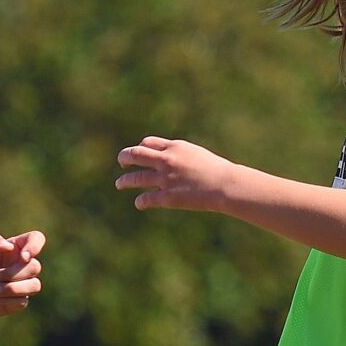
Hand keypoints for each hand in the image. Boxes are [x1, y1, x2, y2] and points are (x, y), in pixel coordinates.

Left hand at [0, 231, 45, 321]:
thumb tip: (10, 247)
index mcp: (13, 249)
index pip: (36, 239)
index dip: (35, 246)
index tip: (23, 256)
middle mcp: (20, 265)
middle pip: (35, 267)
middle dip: (15, 273)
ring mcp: (20, 284)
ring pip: (35, 285)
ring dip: (13, 288)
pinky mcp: (16, 301)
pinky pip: (23, 301)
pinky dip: (7, 300)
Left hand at [116, 136, 239, 211]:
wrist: (225, 185)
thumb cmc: (215, 170)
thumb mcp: (195, 154)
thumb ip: (178, 155)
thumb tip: (166, 157)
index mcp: (174, 147)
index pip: (147, 143)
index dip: (140, 148)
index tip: (138, 154)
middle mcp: (166, 160)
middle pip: (134, 155)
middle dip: (124, 158)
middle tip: (122, 163)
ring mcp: (165, 179)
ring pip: (134, 178)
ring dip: (124, 181)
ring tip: (120, 184)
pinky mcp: (167, 197)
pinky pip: (145, 199)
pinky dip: (140, 202)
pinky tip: (139, 203)